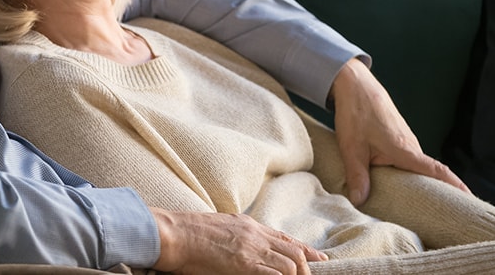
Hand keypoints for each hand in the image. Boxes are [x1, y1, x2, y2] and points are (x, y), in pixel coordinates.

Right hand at [151, 207, 327, 273]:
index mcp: (248, 225)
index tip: (319, 259)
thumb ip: (238, 234)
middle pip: (293, 251)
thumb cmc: (189, 231)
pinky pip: (274, 273)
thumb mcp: (220, 225)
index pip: (284, 237)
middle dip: (307, 267)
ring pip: (290, 264)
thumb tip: (245, 243)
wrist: (174, 232)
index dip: (305, 249)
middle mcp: (254, 235)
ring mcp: (250, 249)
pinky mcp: (243, 264)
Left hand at [330, 58, 469, 204]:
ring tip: (420, 207)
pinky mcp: (398, 137)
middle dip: (436, 192)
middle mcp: (411, 146)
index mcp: (405, 150)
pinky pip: (407, 159)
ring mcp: (406, 140)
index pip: (437, 171)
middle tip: (443, 215)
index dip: (454, 185)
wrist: (355, 84)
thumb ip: (357, 175)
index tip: (471, 199)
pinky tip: (397, 183)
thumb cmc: (356, 113)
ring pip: (415, 166)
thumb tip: (359, 201)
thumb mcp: (351, 147)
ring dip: (417, 182)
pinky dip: (406, 171)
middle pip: (428, 173)